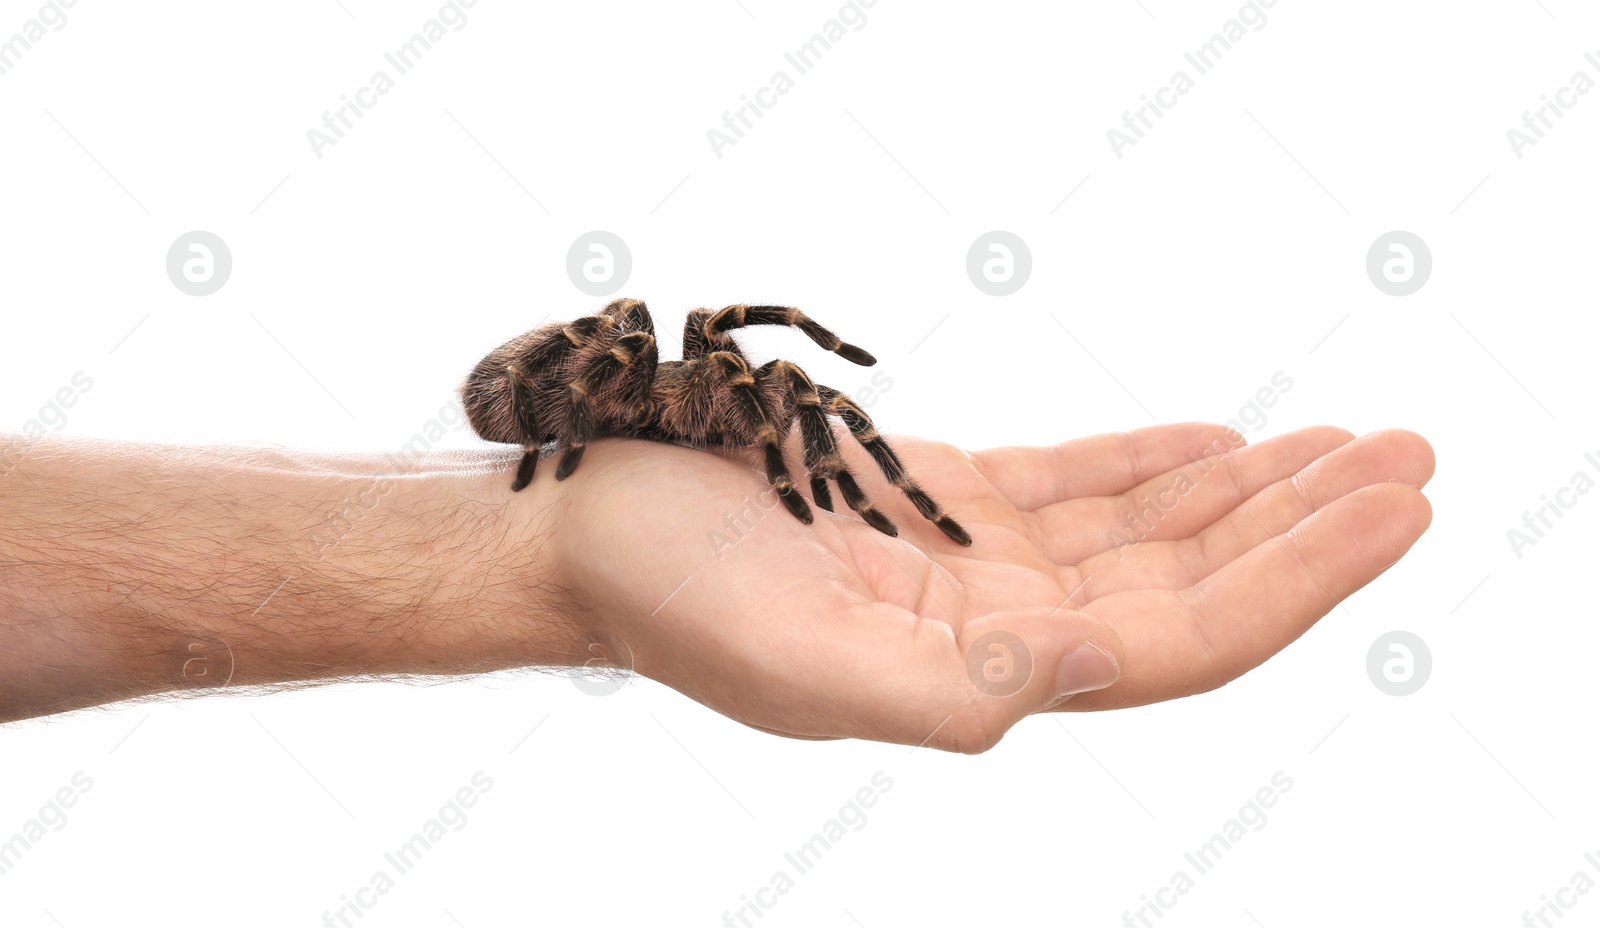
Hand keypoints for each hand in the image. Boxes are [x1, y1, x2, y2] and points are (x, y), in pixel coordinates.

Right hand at [543, 423, 1434, 752]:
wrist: (589, 528)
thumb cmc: (672, 595)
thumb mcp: (804, 659)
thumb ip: (953, 689)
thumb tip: (1102, 671)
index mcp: (982, 678)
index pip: (1179, 642)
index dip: (1293, 584)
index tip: (1388, 512)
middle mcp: (999, 626)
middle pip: (1189, 583)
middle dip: (1304, 526)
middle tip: (1409, 458)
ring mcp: (976, 560)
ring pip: (1148, 532)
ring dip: (1251, 488)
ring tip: (1350, 442)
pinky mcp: (944, 498)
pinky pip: (1077, 484)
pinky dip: (1154, 464)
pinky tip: (1220, 443)